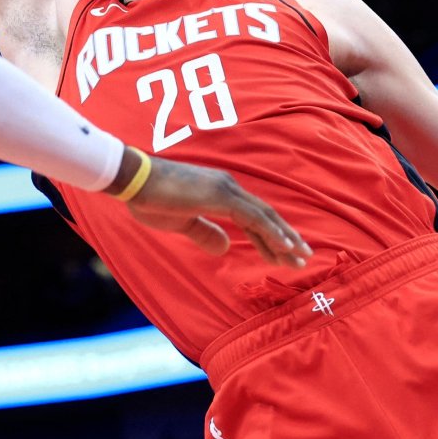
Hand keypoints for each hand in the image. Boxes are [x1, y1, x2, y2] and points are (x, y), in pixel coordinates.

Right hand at [124, 156, 313, 266]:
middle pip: (266, 216)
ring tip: (301, 258)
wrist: (133, 179)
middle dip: (286, 238)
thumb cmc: (151, 198)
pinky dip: (271, 232)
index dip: (271, 236)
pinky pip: (253, 217)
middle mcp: (229, 188)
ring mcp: (226, 190)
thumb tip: (226, 247)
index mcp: (221, 193)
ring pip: (265, 217)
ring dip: (285, 238)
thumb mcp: (181, 223)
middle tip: (304, 258)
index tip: (286, 254)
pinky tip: (285, 246)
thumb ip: (205, 232)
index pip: (254, 217)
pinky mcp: (220, 196)